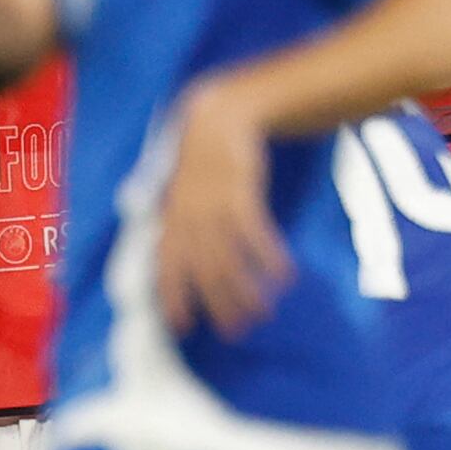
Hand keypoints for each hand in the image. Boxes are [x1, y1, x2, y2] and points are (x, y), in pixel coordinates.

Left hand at [155, 83, 289, 339]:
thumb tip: (180, 259)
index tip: (182, 328)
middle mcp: (187, 218)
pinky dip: (269, 257)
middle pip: (202, 271)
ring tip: (262, 312)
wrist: (217, 119)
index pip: (166, 267)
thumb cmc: (201, 163)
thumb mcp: (181, 194)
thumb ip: (181, 226)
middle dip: (217, 304)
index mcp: (170, 220)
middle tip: (236, 331)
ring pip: (227, 258)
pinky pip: (254, 234)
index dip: (172, 297)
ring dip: (245, 289)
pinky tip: (284, 277)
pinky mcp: (239, 193)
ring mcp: (212, 207)